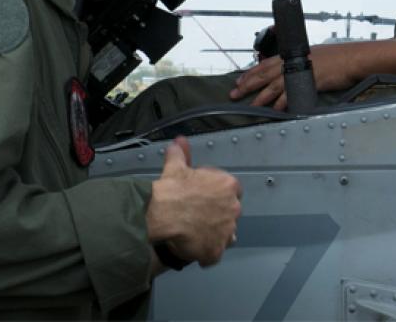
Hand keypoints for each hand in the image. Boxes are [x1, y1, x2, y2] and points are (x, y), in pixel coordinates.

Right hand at [146, 136, 241, 267]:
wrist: (161, 215)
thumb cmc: (171, 189)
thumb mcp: (175, 167)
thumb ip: (181, 154)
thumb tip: (179, 141)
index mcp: (228, 185)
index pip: (232, 190)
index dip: (217, 195)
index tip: (204, 197)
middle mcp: (233, 208)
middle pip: (229, 213)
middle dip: (217, 215)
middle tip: (197, 216)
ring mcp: (226, 232)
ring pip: (225, 235)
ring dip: (214, 235)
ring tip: (196, 235)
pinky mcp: (216, 251)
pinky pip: (213, 255)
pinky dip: (205, 254)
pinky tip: (193, 250)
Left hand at [231, 42, 367, 109]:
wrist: (352, 59)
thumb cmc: (337, 57)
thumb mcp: (315, 56)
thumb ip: (300, 64)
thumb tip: (291, 73)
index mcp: (292, 54)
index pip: (265, 63)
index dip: (251, 72)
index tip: (239, 80)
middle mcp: (292, 62)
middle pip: (264, 74)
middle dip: (248, 84)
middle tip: (234, 93)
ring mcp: (299, 72)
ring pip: (273, 86)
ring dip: (260, 97)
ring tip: (250, 106)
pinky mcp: (307, 82)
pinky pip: (290, 95)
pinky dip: (281, 103)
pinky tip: (273, 110)